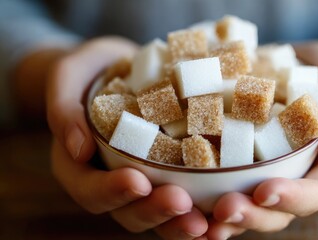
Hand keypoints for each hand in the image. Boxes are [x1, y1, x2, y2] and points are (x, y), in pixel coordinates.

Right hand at [46, 37, 207, 238]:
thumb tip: (78, 149)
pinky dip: (202, 208)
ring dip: (181, 222)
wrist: (118, 68)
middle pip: (128, 211)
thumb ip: (64, 109)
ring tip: (206, 221)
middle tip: (181, 203)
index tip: (138, 181)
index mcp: (80, 166)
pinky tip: (222, 209)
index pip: (90, 190)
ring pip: (159, 213)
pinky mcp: (170, 171)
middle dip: (155, 211)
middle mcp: (112, 181)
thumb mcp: (67, 77)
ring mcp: (144, 180)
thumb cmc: (89, 71)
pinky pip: (185, 196)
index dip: (112, 192)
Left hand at [204, 41, 317, 238]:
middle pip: (278, 211)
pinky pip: (226, 187)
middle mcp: (294, 179)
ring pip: (249, 208)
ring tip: (201, 221)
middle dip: (252, 215)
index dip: (291, 198)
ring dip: (225, 218)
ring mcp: (266, 175)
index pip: (314, 193)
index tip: (265, 192)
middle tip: (225, 209)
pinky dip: (207, 200)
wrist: (301, 68)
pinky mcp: (242, 165)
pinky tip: (186, 201)